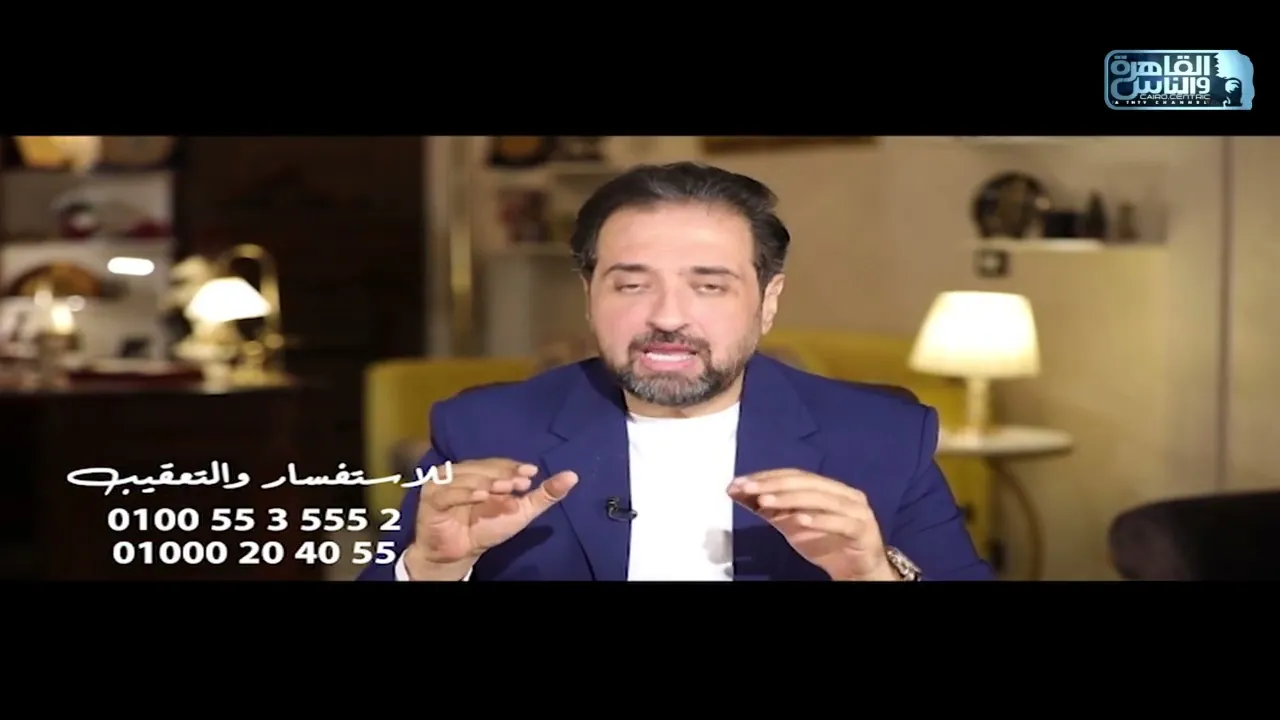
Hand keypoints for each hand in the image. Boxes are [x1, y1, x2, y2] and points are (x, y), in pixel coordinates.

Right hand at [406, 458, 577, 578]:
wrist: (459, 554)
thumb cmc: (487, 529)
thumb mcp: (521, 512)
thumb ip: (544, 494)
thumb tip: (573, 475)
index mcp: (481, 472)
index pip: (499, 464)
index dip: (513, 467)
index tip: (531, 474)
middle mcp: (462, 472)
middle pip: (484, 468)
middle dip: (503, 475)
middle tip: (520, 484)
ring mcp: (444, 483)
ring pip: (468, 477)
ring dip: (487, 483)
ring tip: (503, 492)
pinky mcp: (431, 498)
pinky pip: (448, 492)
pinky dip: (465, 492)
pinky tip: (481, 497)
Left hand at [728, 469, 897, 580]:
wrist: (858, 571)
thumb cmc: (826, 542)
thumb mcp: (792, 524)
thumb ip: (769, 508)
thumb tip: (736, 491)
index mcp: (828, 487)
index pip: (795, 475)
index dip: (767, 476)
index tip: (740, 482)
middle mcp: (844, 494)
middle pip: (806, 482)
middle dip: (774, 484)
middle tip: (747, 487)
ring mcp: (856, 511)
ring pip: (821, 499)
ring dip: (790, 500)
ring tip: (764, 501)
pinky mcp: (862, 531)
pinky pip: (839, 523)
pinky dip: (819, 520)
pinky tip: (798, 520)